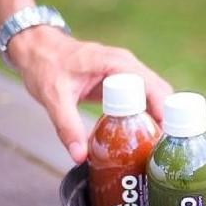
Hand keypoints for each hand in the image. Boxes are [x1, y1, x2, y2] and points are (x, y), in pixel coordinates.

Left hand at [8, 26, 172, 163]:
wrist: (37, 48)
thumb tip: (80, 157)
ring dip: (161, 117)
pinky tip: (147, 133)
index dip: (163, 111)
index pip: (152, 87)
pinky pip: (145, 96)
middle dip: (168, 118)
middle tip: (165, 147)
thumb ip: (67, 127)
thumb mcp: (54, 97)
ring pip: (156, 94)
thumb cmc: (45, 65)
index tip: (166, 137)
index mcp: (116, 64)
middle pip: (161, 92)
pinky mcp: (123, 81)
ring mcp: (127, 72)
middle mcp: (128, 65)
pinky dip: (150, 113)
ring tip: (160, 144)